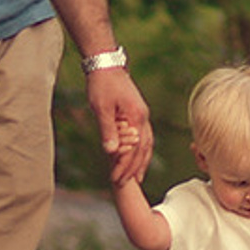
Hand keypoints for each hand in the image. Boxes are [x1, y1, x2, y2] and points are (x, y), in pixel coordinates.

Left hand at [90, 66, 152, 181]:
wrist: (106, 64)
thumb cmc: (102, 84)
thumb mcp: (102, 108)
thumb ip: (108, 130)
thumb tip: (111, 153)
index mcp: (136, 117)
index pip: (134, 149)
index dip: (125, 166)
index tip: (116, 179)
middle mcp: (143, 117)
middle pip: (144, 149)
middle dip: (135, 168)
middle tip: (127, 184)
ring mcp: (142, 114)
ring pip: (147, 143)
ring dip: (142, 161)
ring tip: (137, 177)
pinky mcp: (138, 112)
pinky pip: (144, 136)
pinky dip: (141, 149)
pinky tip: (136, 156)